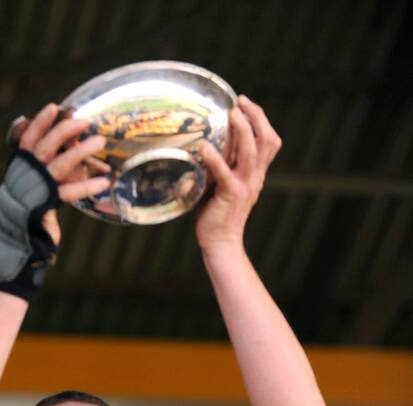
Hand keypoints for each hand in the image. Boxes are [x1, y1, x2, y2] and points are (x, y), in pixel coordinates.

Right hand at [16, 104, 109, 244]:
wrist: (19, 242)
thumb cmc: (27, 212)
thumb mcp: (31, 185)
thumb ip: (40, 166)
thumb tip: (55, 146)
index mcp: (20, 167)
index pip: (27, 139)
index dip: (39, 123)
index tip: (54, 107)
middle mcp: (25, 175)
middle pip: (44, 147)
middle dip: (64, 130)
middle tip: (85, 122)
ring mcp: (34, 190)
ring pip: (59, 165)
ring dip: (81, 151)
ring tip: (101, 142)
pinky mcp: (45, 206)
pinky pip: (68, 193)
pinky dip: (86, 186)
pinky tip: (103, 183)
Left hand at [195, 95, 280, 253]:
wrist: (222, 243)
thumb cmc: (218, 214)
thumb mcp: (221, 186)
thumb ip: (217, 168)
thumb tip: (198, 149)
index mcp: (256, 174)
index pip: (269, 141)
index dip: (261, 119)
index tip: (246, 104)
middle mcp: (255, 177)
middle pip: (266, 140)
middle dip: (256, 117)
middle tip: (240, 102)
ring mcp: (245, 186)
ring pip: (251, 152)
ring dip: (243, 130)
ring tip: (231, 114)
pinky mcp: (230, 195)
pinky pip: (224, 173)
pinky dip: (214, 158)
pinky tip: (204, 148)